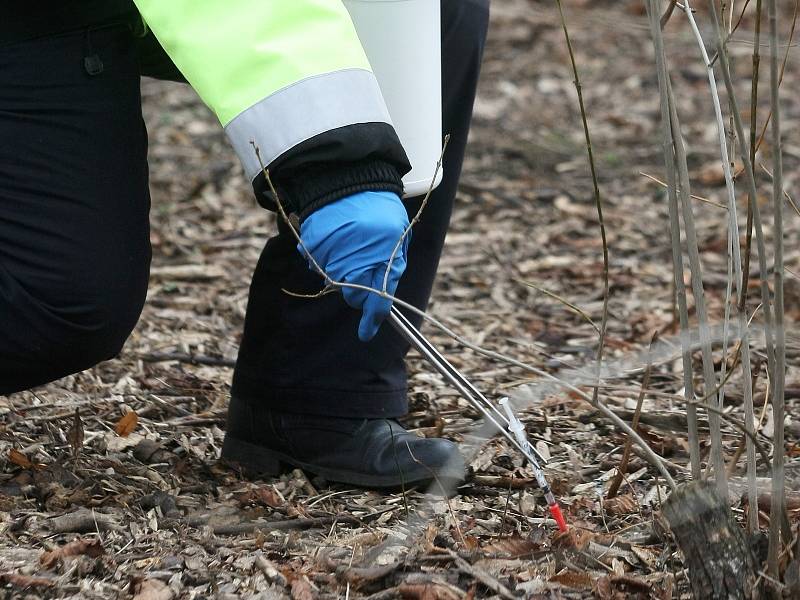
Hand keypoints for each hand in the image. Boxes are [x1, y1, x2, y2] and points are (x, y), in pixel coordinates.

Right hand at [298, 191, 409, 340]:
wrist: (347, 178)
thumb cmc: (379, 207)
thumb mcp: (398, 235)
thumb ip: (392, 267)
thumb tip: (382, 298)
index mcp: (380, 257)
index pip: (376, 300)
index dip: (372, 320)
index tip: (366, 333)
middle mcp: (353, 260)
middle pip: (353, 296)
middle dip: (359, 291)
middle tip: (364, 268)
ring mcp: (329, 255)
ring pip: (335, 281)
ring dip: (343, 271)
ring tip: (351, 243)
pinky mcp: (311, 247)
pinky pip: (318, 265)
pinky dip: (327, 258)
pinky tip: (336, 238)